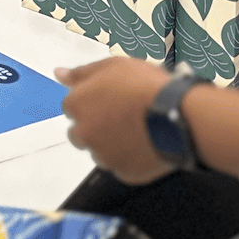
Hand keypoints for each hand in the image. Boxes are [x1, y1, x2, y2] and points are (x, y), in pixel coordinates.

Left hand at [57, 58, 177, 183]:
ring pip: (100, 151)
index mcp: (77, 105)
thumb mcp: (112, 66)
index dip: (90, 102)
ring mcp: (103, 155)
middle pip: (80, 133)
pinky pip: (121, 167)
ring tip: (136, 129)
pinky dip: (130, 158)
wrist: (177, 114)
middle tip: (120, 117)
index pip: (71, 107)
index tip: (106, 101)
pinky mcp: (124, 173)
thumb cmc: (147, 88)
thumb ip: (82, 72)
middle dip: (95, 126)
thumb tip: (60, 74)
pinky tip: (144, 143)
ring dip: (111, 143)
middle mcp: (84, 133)